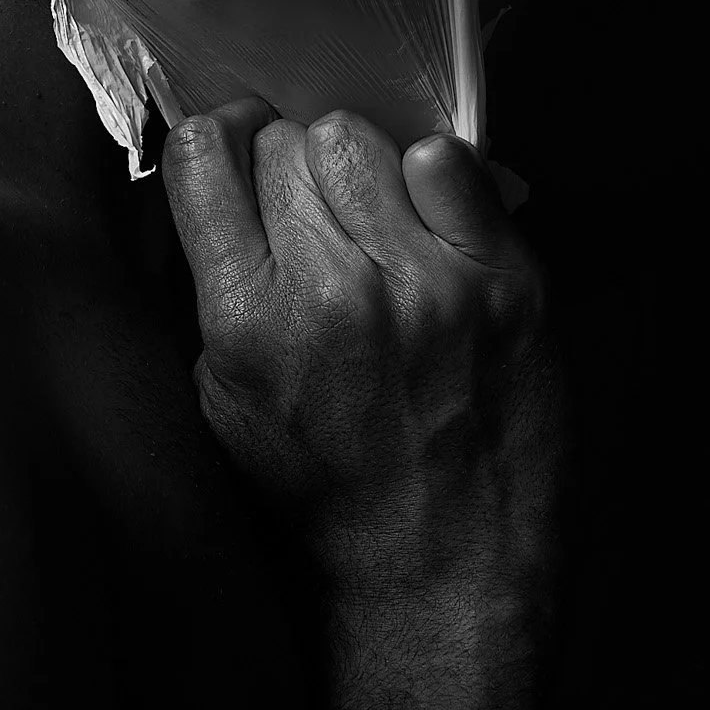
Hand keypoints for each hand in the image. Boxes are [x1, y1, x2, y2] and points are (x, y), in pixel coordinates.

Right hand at [162, 98, 562, 620]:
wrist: (444, 569)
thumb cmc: (328, 491)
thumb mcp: (224, 402)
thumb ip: (212, 288)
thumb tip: (214, 185)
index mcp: (248, 321)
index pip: (204, 154)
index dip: (218, 144)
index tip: (236, 160)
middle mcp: (333, 292)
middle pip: (285, 142)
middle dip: (288, 173)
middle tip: (312, 223)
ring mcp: (426, 283)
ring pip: (359, 139)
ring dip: (358, 174)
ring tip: (373, 229)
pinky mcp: (504, 282)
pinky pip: (448, 161)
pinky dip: (434, 181)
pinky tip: (430, 229)